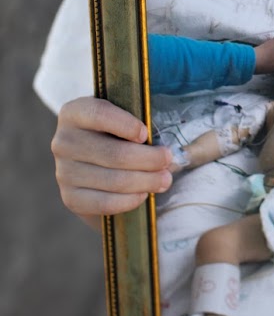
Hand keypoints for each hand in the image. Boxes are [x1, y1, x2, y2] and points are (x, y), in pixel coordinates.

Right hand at [52, 96, 172, 225]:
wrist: (98, 167)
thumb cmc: (118, 135)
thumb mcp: (124, 120)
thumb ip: (139, 126)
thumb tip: (167, 152)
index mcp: (74, 113)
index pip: (98, 114)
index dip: (125, 124)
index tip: (145, 134)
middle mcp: (63, 141)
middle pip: (112, 153)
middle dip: (147, 159)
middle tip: (168, 160)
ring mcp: (63, 172)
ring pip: (112, 180)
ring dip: (145, 181)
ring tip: (165, 179)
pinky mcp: (70, 198)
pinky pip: (104, 202)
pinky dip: (129, 200)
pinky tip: (144, 194)